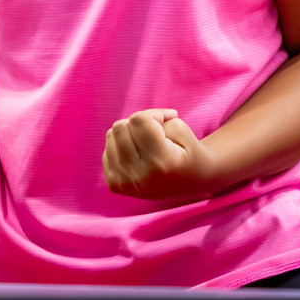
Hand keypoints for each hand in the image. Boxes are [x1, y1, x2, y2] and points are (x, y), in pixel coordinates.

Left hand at [102, 108, 217, 199]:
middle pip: (120, 127)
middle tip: (156, 133)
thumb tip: (132, 121)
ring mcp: (125, 184)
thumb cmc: (188, 151)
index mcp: (161, 162)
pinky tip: (137, 156)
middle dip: (138, 123)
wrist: (193, 182)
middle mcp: (140, 176)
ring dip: (128, 134)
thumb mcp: (181, 128)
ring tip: (146, 144)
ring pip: (110, 136)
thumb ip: (155, 118)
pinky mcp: (115, 186)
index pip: (138, 120)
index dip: (153, 114)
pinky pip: (106, 151)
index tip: (166, 120)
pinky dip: (120, 148)